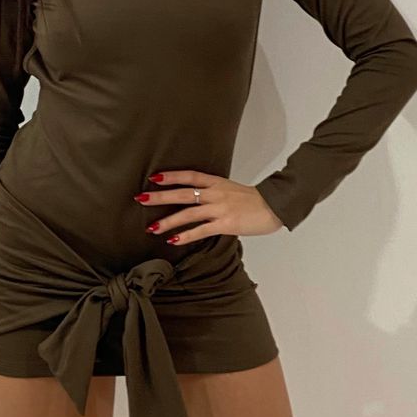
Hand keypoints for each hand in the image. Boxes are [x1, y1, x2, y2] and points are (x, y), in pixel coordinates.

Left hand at [134, 168, 284, 244]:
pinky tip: (173, 240)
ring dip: (168, 221)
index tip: (154, 178)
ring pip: (188, 213)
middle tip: (141, 198)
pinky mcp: (225, 224)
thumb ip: (214, 192)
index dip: (171, 176)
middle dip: (160, 197)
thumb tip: (198, 198)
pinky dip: (186, 236)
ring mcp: (219, 209)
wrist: (274, 206)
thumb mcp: (231, 189)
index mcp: (217, 183)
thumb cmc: (255, 200)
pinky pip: (201, 230)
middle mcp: (215, 193)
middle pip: (182, 193)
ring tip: (151, 227)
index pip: (189, 176)